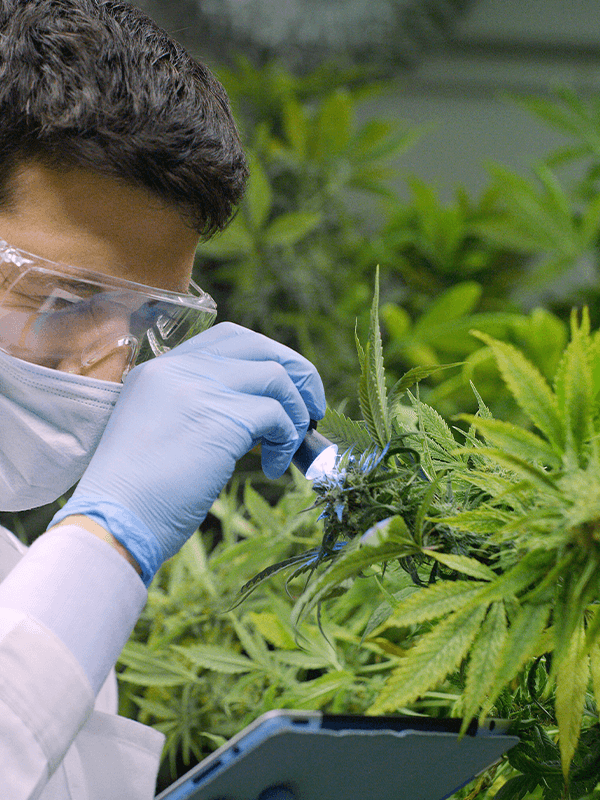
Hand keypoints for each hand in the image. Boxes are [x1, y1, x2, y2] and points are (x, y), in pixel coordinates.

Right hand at [49, 323, 324, 584]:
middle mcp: (179, 368)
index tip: (285, 391)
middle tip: (312, 409)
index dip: (267, 359)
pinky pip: (278, 414)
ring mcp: (200, 388)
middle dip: (297, 373)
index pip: (229, 339)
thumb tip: (263, 412)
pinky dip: (287, 439)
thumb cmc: (137, 492)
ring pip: (276, 376)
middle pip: (259, 345)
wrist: (113, 520)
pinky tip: (275, 466)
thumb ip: (202, 407)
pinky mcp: (222, 418)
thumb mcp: (163, 429)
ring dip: (296, 412)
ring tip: (290, 445)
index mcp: (161, 368)